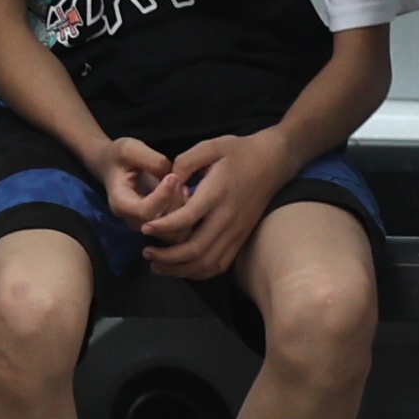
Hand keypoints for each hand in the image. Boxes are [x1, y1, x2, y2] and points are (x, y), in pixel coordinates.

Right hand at [91, 135, 178, 228]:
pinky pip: (178, 231)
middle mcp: (132, 220)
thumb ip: (150, 160)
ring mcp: (146, 226)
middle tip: (180, 181)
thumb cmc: (120, 157)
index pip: (144, 211)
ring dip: (183, 212)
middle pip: (159, 226)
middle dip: (175, 204)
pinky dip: (187, 217)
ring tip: (184, 188)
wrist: (115, 166)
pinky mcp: (158, 226)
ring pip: (171, 234)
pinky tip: (186, 195)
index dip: (162, 196)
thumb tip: (172, 175)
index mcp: (120, 203)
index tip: (173, 176)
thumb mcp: (129, 149)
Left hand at [139, 134, 290, 280]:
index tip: (145, 228)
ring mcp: (237, 231)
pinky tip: (182, 268)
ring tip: (158, 265)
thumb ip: (185, 161)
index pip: (187, 218)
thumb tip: (167, 181)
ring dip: (180, 269)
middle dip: (166, 257)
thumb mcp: (211, 146)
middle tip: (146, 252)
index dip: (163, 227)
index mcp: (217, 192)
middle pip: (195, 249)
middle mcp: (228, 217)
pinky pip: (219, 265)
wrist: (274, 162)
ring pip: (206, 263)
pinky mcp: (241, 239)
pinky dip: (198, 272)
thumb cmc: (239, 152)